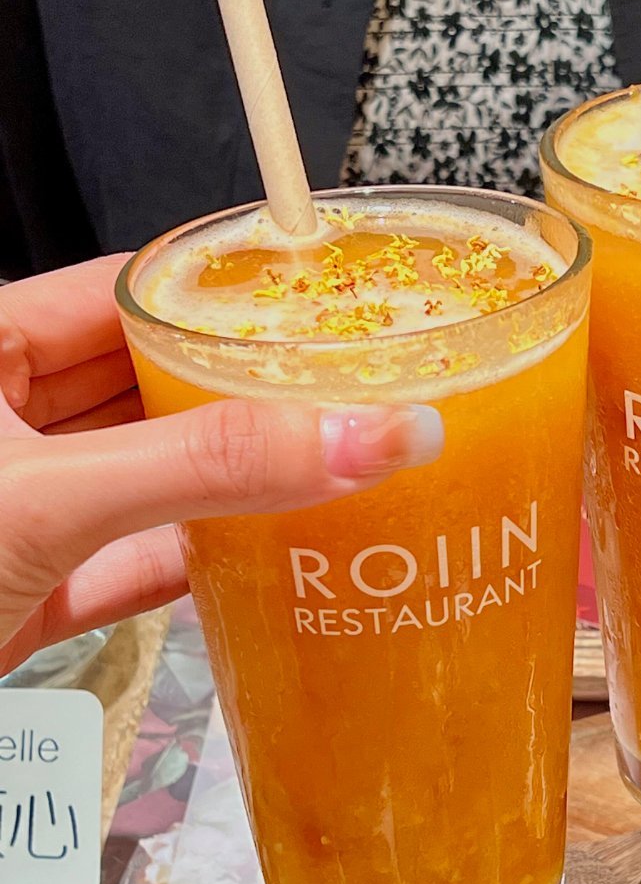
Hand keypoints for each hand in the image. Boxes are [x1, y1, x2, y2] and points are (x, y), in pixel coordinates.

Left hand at [0, 255, 442, 675]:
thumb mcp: (53, 494)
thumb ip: (204, 464)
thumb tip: (361, 436)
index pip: (123, 294)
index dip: (220, 300)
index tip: (316, 311)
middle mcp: (3, 418)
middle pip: (147, 384)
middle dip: (240, 395)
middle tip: (343, 392)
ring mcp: (20, 506)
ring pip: (145, 477)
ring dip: (227, 484)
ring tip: (329, 467)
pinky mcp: (32, 589)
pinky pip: (129, 560)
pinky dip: (195, 560)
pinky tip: (267, 559)